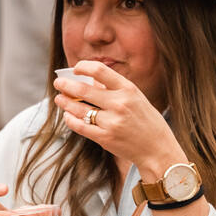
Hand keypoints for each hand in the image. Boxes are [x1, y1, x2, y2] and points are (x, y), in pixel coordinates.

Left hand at [54, 60, 179, 174]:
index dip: (83, 66)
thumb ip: (114, 88)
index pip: (99, 70)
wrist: (157, 149)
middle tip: (58, 83)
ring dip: (64, 102)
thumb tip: (90, 81)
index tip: (76, 69)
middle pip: (83, 90)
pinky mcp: (104, 138)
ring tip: (59, 99)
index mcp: (128, 89)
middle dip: (65, 85)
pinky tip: (67, 116)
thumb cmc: (146, 121)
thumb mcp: (136, 98)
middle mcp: (119, 104)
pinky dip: (70, 119)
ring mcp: (111, 122)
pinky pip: (80, 126)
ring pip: (78, 109)